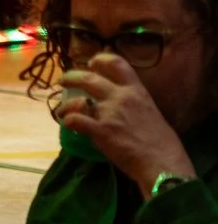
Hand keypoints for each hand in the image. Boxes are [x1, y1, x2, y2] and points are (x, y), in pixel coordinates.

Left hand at [58, 52, 196, 193]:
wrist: (163, 164)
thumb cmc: (163, 144)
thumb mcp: (153, 113)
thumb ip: (135, 105)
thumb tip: (123, 106)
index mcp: (137, 91)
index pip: (117, 63)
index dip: (100, 59)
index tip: (91, 63)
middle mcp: (121, 97)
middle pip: (88, 78)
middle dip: (71, 77)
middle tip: (63, 81)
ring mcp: (109, 113)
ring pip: (76, 101)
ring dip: (65, 105)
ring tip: (61, 110)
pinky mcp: (99, 130)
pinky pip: (74, 120)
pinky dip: (68, 121)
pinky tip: (68, 125)